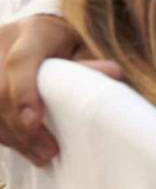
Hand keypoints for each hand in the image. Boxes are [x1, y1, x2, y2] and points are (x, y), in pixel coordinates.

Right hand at [0, 15, 122, 165]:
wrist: (33, 32)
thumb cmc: (63, 42)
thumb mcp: (80, 45)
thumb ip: (88, 62)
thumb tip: (112, 73)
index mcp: (33, 33)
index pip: (21, 62)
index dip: (23, 93)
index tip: (33, 122)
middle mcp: (1, 45)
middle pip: (0, 91)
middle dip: (21, 127)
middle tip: (49, 152)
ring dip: (13, 136)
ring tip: (41, 156)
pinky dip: (4, 133)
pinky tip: (24, 148)